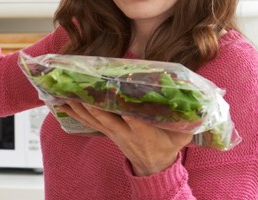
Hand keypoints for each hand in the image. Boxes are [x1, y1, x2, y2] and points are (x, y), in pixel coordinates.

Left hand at [61, 101, 192, 175]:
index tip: (121, 101)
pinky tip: (62, 104)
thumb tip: (195, 102)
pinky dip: (75, 113)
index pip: (135, 122)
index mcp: (144, 133)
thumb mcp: (181, 135)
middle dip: (93, 106)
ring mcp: (113, 132)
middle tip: (80, 93)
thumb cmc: (168, 145)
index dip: (128, 112)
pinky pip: (88, 122)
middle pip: (106, 119)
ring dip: (78, 108)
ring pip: (93, 119)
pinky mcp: (106, 132)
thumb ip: (187, 121)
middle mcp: (125, 132)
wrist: (153, 165)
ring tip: (64, 95)